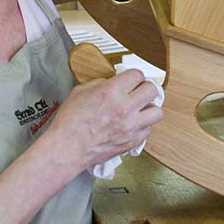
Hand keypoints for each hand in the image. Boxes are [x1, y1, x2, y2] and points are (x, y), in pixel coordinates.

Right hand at [45, 69, 162, 173]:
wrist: (67, 149)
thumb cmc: (70, 123)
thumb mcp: (80, 92)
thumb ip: (101, 84)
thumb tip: (113, 82)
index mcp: (111, 91)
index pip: (137, 74)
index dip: (134, 76)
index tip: (132, 80)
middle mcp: (124, 107)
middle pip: (152, 90)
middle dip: (145, 89)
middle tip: (138, 92)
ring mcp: (131, 126)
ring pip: (157, 111)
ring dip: (149, 109)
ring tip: (140, 109)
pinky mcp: (132, 141)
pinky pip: (148, 130)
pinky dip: (142, 127)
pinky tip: (132, 125)